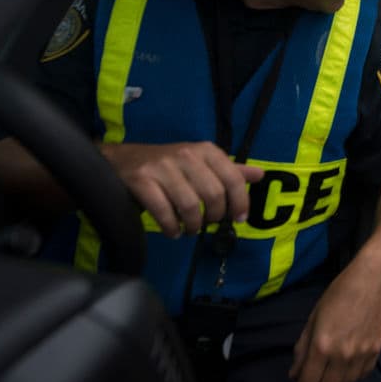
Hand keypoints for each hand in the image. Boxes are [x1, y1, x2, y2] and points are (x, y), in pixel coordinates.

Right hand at [101, 141, 263, 236]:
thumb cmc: (169, 165)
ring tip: (189, 229)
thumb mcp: (201, 163)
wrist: (121, 160)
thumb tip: (260, 174)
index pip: (233, 179)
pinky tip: (173, 231)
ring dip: (192, 226)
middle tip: (208, 224)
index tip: (239, 219)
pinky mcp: (141, 180)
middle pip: (213, 195)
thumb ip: (229, 171)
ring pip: (189, 206)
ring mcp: (162, 167)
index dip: (240, 203)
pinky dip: (171, 227)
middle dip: (214, 217)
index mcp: (206, 150)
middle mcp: (186, 155)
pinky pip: (163, 211)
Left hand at [288, 252, 380, 381]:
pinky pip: (362, 376)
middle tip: (314, 379)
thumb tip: (295, 373)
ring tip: (332, 371)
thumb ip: (302, 348)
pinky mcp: (376, 351)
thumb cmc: (338, 293)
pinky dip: (353, 376)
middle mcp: (342, 355)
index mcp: (322, 345)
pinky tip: (348, 365)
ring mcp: (362, 355)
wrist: (371, 280)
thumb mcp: (313, 318)